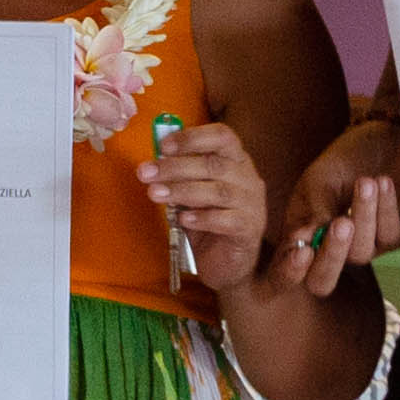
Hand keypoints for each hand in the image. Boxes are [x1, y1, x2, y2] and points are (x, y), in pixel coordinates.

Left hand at [137, 123, 283, 289]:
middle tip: (146, 173)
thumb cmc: (207, 220)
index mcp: (235, 160)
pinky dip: (203, 218)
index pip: (222, 136)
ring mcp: (253, 204)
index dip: (193, 137)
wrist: (226, 262)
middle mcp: (248, 178)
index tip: (163, 146)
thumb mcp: (190, 192)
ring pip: (219, 192)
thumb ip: (179, 176)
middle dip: (176, 167)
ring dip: (183, 191)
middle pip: (214, 164)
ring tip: (155, 194)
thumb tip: (152, 163)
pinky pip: (227, 220)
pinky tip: (183, 220)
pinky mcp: (250, 230)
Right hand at [273, 119, 399, 296]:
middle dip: (332, 256)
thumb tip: (302, 242)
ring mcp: (362, 247)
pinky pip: (389, 236)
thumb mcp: (322, 178)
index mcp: (300, 235)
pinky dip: (385, 208)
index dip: (288, 273)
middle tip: (341, 223)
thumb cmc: (348, 156)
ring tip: (366, 181)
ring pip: (360, 254)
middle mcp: (327, 248)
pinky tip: (383, 183)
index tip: (301, 251)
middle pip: (322, 282)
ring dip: (364, 215)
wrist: (388, 137)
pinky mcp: (392, 238)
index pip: (286, 273)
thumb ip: (313, 210)